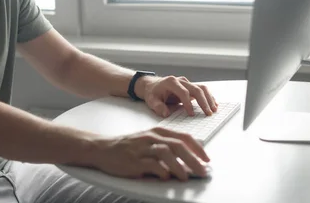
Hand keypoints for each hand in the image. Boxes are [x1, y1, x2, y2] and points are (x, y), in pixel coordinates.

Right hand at [88, 127, 209, 180]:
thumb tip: (188, 159)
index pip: (183, 137)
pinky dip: (161, 171)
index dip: (197, 148)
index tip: (206, 159)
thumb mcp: (148, 141)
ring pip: (166, 153)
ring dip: (179, 166)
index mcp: (157, 132)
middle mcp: (151, 138)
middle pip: (177, 145)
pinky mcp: (134, 160)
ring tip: (185, 177)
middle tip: (202, 170)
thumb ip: (166, 147)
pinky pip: (151, 165)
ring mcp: (142, 148)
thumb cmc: (128, 146)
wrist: (103, 148)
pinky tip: (166, 177)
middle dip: (193, 159)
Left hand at [139, 76, 217, 117]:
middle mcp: (181, 80)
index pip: (183, 92)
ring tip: (214, 110)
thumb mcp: (151, 100)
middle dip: (204, 102)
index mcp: (171, 82)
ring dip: (209, 99)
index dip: (188, 103)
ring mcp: (187, 82)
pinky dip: (209, 97)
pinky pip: (202, 90)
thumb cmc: (153, 93)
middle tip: (208, 113)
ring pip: (201, 88)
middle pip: (196, 89)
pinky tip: (214, 105)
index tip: (192, 114)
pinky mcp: (190, 86)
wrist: (153, 85)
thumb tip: (166, 113)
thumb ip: (158, 107)